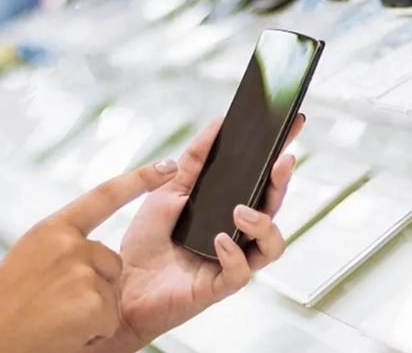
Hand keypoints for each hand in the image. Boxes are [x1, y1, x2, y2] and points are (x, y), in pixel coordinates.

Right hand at [0, 161, 177, 352]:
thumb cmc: (0, 311)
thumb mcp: (28, 263)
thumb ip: (62, 249)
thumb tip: (94, 251)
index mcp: (51, 230)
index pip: (104, 196)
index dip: (139, 180)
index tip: (167, 165)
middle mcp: (68, 244)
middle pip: (112, 261)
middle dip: (94, 287)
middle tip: (53, 306)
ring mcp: (81, 271)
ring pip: (112, 291)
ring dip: (91, 312)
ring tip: (54, 320)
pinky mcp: (93, 302)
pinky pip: (109, 317)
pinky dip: (91, 333)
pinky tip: (64, 334)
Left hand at [87, 115, 303, 351]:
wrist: (118, 285)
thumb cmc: (146, 241)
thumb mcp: (168, 189)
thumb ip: (194, 159)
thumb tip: (218, 123)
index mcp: (229, 210)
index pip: (263, 181)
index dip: (280, 157)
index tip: (293, 127)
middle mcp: (238, 235)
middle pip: (274, 208)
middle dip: (281, 182)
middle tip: (281, 160)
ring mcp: (232, 260)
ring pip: (272, 244)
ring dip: (264, 223)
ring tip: (241, 211)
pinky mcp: (219, 286)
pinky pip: (242, 272)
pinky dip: (235, 254)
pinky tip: (219, 240)